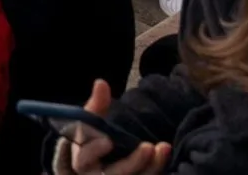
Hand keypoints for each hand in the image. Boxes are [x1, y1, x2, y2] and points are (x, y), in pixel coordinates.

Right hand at [56, 80, 170, 174]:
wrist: (100, 162)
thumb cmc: (92, 140)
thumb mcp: (92, 122)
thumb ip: (97, 105)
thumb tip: (101, 82)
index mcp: (82, 160)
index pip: (83, 158)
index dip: (94, 150)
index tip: (107, 140)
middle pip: (113, 174)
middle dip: (132, 162)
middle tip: (148, 147)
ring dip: (151, 167)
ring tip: (164, 147)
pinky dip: (156, 169)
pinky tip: (165, 155)